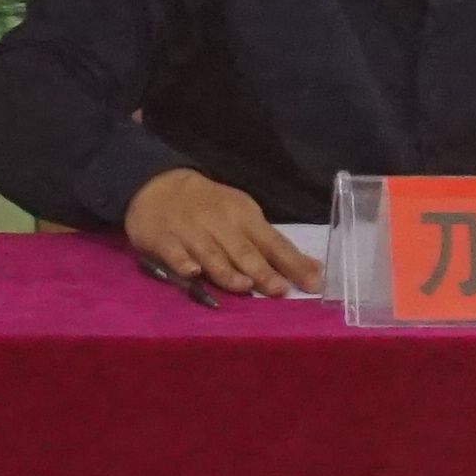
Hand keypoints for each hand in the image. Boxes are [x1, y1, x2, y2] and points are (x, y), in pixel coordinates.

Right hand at [122, 167, 319, 296]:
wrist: (160, 185)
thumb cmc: (212, 208)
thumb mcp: (246, 219)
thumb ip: (274, 248)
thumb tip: (315, 270)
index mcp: (245, 217)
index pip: (273, 243)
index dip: (293, 263)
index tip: (313, 283)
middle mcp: (220, 224)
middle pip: (244, 251)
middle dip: (262, 270)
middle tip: (279, 290)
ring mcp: (190, 231)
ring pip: (210, 253)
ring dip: (225, 269)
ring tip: (242, 285)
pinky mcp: (162, 238)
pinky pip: (172, 251)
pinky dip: (181, 261)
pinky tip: (191, 272)